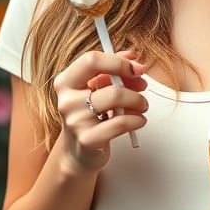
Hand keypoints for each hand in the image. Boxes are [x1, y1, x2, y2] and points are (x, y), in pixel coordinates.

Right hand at [53, 49, 147, 172]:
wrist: (79, 152)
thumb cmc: (90, 116)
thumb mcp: (96, 89)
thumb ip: (112, 69)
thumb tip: (133, 57)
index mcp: (66, 82)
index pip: (91, 60)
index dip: (119, 62)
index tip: (136, 68)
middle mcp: (67, 100)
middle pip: (110, 82)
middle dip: (134, 85)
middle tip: (143, 88)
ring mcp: (76, 121)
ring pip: (117, 99)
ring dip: (138, 101)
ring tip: (142, 106)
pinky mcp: (88, 139)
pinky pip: (122, 123)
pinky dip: (137, 120)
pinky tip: (139, 120)